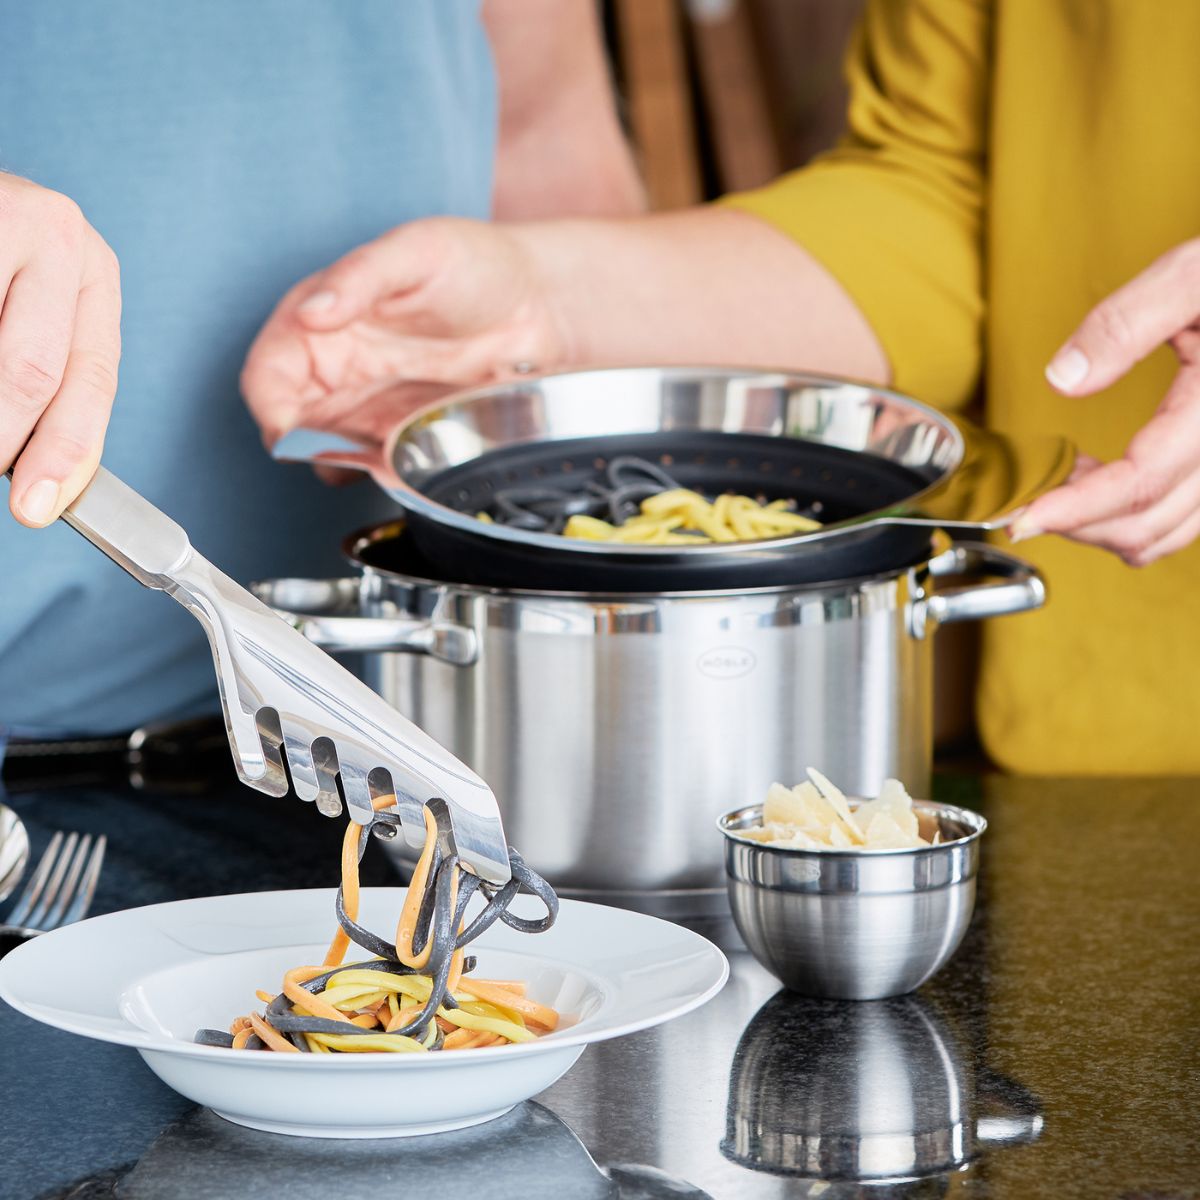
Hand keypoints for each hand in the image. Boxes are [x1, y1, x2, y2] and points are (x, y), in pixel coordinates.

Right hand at [0, 174, 120, 525]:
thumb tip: (48, 481)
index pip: (92, 378)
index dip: (66, 449)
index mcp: (93, 271)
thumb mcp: (36, 310)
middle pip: (35, 370)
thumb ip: (51, 382)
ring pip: (1, 356)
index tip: (40, 507)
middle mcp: (60, 235)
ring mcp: (4, 213)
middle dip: (7, 440)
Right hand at [241, 217, 567, 451]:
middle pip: (290, 424)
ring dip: (346, 468)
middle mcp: (337, 369)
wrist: (540, 304)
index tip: (290, 434)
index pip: (268, 375)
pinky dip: (383, 476)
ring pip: (331, 453)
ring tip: (385, 460)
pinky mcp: (405, 433)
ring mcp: (371, 406)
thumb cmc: (475, 263)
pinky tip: (408, 468)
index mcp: (321, 322)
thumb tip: (312, 312)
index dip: (270, 408)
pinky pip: (378, 466)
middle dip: (306, 449)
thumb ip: (361, 277)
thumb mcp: (418, 253)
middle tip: (346, 454)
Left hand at [1010, 238, 1199, 565]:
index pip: (1142, 483)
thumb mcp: (1193, 275)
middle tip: (1025, 500)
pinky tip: (1099, 479)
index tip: (1023, 516)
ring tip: (1057, 487)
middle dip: (1079, 525)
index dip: (1077, 509)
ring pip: (1168, 531)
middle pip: (1150, 523)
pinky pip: (1187, 515)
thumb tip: (1063, 378)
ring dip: (1105, 526)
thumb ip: (1126, 323)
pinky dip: (1136, 515)